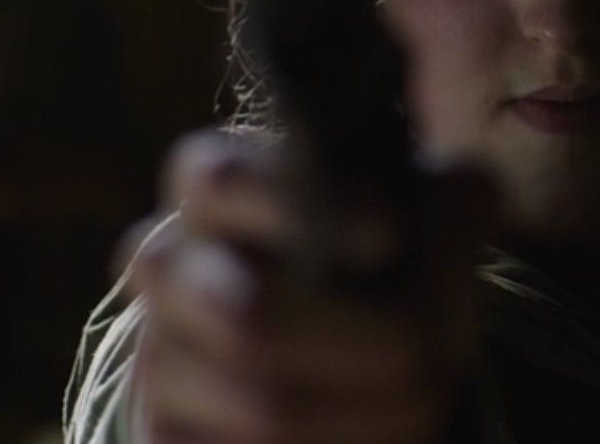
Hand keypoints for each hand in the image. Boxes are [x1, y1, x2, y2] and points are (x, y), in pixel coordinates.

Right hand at [124, 130, 495, 443]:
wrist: (349, 343)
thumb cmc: (387, 257)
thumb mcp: (428, 209)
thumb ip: (442, 200)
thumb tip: (429, 225)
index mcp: (215, 186)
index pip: (225, 181)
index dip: (307, 208)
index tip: (389, 236)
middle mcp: (168, 266)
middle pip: (251, 315)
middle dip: (365, 341)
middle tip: (427, 347)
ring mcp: (157, 357)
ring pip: (265, 407)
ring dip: (369, 413)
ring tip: (426, 397)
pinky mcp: (166, 436)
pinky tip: (378, 434)